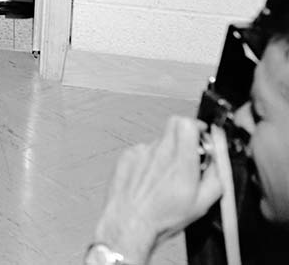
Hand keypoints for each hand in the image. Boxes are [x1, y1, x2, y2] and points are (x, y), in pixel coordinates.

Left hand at [92, 116, 223, 264]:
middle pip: (173, 125)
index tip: (201, 137)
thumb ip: (216, 177)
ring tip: (167, 178)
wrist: (129, 222)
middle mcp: (160, 152)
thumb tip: (219, 163)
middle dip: (185, 137)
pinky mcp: (127, 155)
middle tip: (189, 154)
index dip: (197, 127)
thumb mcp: (202, 204)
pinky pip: (143, 151)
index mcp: (181, 161)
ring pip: (159, 141)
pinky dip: (150, 161)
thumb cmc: (162, 217)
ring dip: (167, 153)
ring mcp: (141, 151)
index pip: (187, 123)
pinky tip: (150, 180)